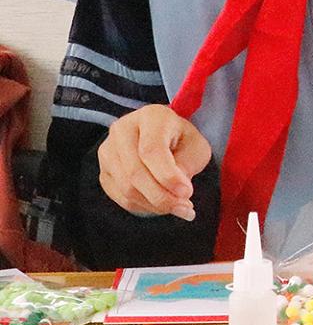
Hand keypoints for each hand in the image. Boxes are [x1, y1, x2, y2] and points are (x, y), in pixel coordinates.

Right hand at [98, 105, 210, 219]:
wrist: (162, 136)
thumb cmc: (181, 139)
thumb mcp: (195, 146)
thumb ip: (187, 164)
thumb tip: (174, 191)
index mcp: (150, 116)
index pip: (151, 150)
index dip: (167, 175)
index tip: (186, 192)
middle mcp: (122, 130)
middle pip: (135, 172)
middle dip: (161, 196)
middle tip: (185, 208)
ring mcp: (108, 151)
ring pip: (126, 188)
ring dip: (154, 204)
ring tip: (178, 208)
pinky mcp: (103, 171)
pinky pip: (120, 197)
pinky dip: (143, 206)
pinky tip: (161, 205)